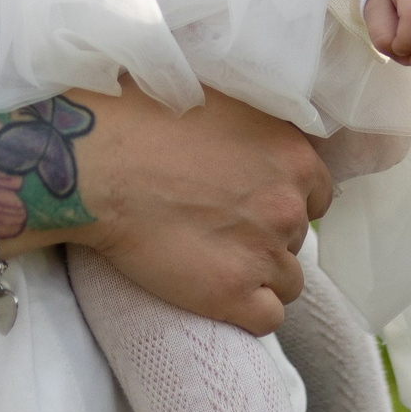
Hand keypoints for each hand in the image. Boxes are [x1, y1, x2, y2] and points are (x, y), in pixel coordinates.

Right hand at [0, 83, 330, 335]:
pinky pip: (267, 319)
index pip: (318, 190)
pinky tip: (216, 291)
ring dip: (259, 274)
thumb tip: (254, 104)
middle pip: (300, 234)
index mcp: (291, 150)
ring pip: (288, 280)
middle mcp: (288, 202)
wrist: (91, 163)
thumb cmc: (136, 114)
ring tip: (215, 260)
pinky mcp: (232, 295)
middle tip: (224, 226)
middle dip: (268, 232)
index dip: (286, 195)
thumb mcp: (211, 92)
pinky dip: (246, 311)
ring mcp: (263, 252)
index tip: (253, 197)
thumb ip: (252, 114)